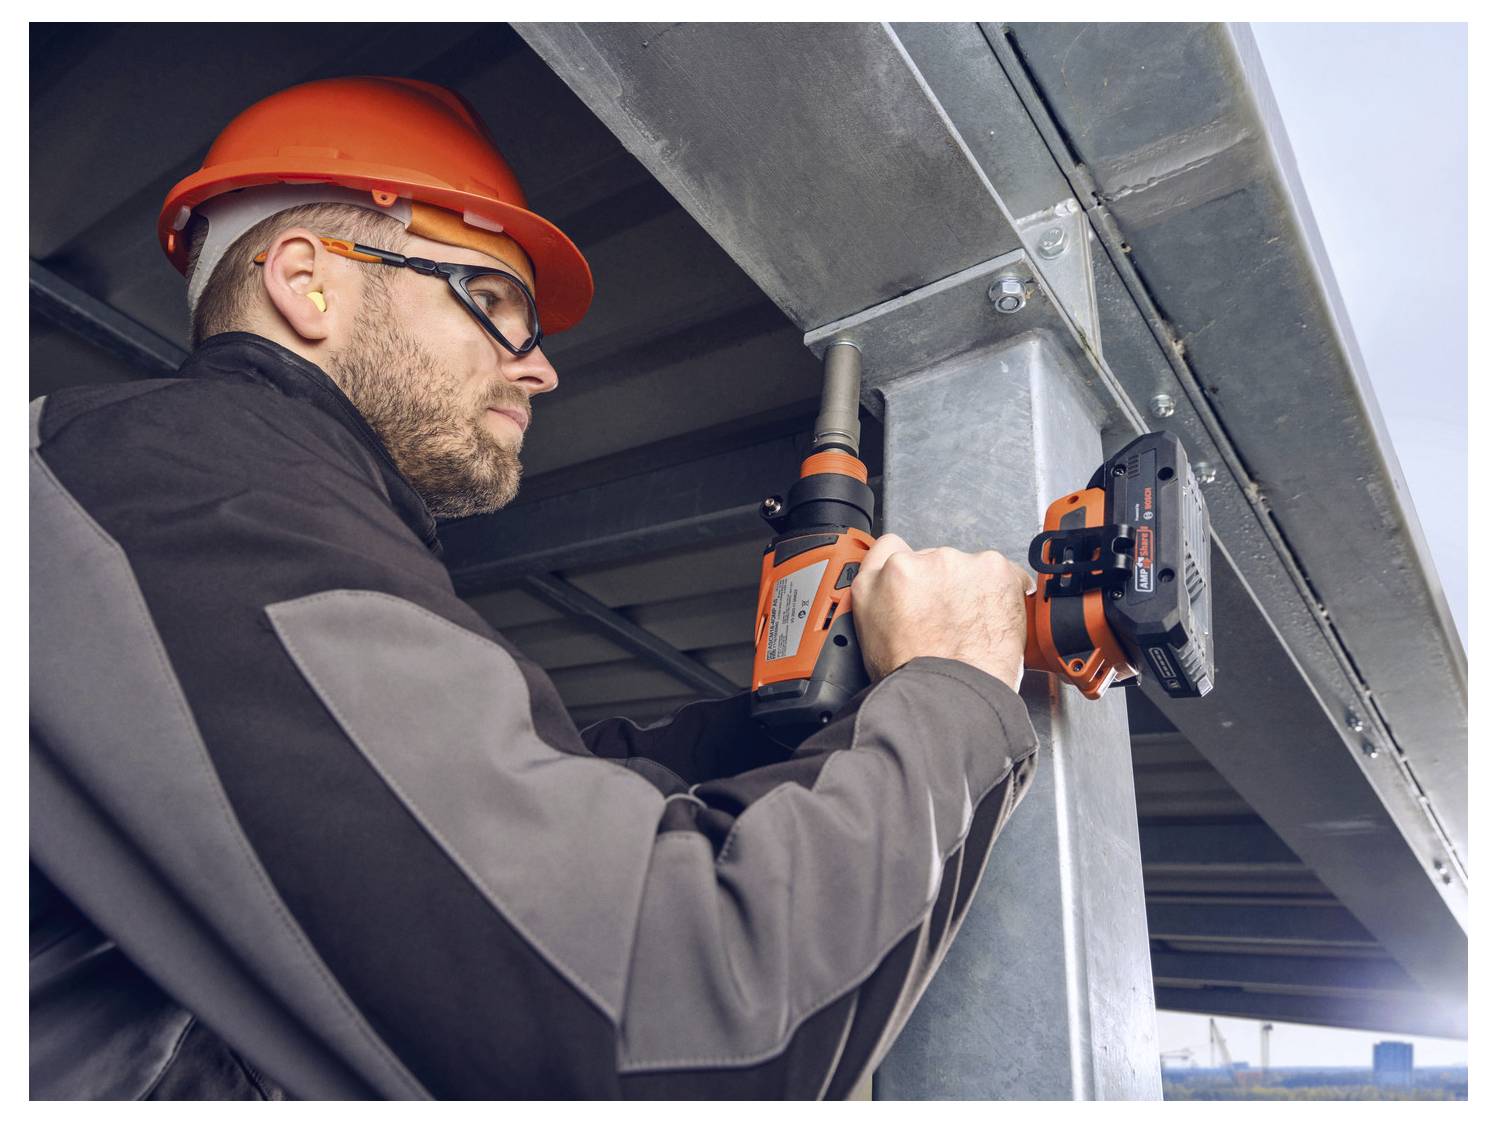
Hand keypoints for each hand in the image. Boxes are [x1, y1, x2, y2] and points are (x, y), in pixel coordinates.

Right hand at [850, 533, 1033, 691]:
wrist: (953, 692)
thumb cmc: (915, 674)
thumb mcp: (868, 633)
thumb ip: (877, 594)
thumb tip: (888, 581)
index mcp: (885, 575)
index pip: (892, 548)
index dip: (907, 568)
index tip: (917, 583)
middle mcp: (921, 561)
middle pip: (936, 559)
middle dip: (943, 585)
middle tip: (947, 620)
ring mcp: (960, 564)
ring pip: (970, 567)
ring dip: (973, 588)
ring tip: (972, 627)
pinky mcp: (995, 570)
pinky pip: (1005, 574)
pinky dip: (1004, 593)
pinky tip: (992, 620)